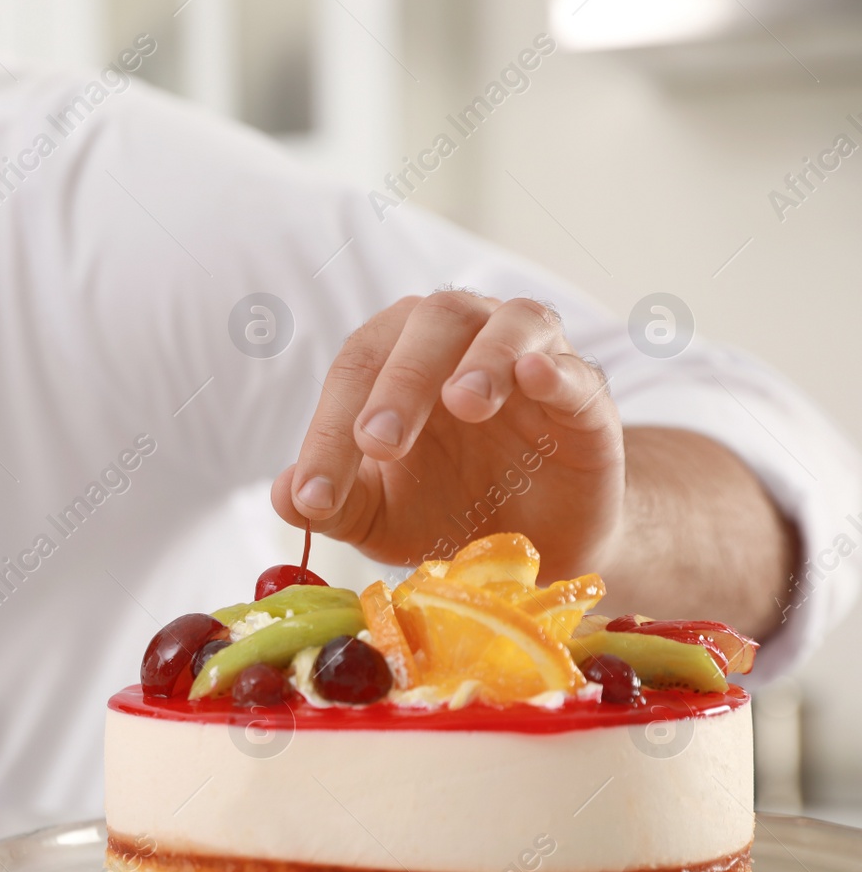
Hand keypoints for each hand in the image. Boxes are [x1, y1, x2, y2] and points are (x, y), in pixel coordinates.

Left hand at [272, 291, 624, 580]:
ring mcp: (531, 359)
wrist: (537, 549)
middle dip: (398, 384)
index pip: (357, 371)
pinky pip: (575, 369)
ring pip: (507, 323)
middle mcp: (462, 339)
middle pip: (428, 325)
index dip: (328, 432)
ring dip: (481, 358)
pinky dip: (554, 368)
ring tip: (461, 403)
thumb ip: (332, 502)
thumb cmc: (446, 511)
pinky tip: (535, 380)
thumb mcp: (377, 518)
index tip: (315, 498)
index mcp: (398, 356)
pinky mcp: (587, 399)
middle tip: (377, 443)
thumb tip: (283, 497)